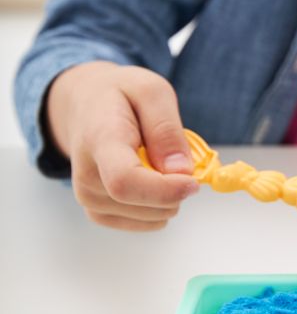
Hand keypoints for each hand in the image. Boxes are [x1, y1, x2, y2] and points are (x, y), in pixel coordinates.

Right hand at [44, 61, 199, 231]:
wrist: (85, 107)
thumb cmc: (120, 97)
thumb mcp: (151, 91)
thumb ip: (166, 129)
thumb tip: (181, 171)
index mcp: (99, 141)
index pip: (125, 181)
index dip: (165, 189)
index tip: (194, 182)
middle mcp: (87, 176)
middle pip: (144, 205)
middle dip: (176, 187)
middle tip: (173, 154)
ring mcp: (89, 199)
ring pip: (153, 216)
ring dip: (169, 194)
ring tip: (154, 160)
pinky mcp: (98, 213)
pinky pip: (148, 222)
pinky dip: (160, 204)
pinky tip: (149, 177)